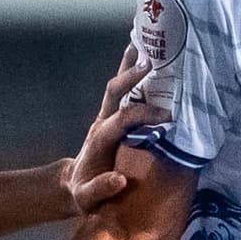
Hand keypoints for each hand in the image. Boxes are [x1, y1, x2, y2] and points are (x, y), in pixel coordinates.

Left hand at [65, 54, 165, 214]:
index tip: (167, 117)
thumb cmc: (83, 193)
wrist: (73, 186)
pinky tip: (143, 57)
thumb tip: (119, 181)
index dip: (144, 115)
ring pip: (117, 85)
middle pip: (115, 92)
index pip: (123, 119)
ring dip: (128, 64)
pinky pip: (122, 91)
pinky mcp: (111, 117)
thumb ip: (100, 189)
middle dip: (132, 76)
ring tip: (144, 41)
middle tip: (152, 60)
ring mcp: (106, 117)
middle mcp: (103, 122)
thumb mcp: (87, 198)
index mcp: (101, 138)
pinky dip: (131, 73)